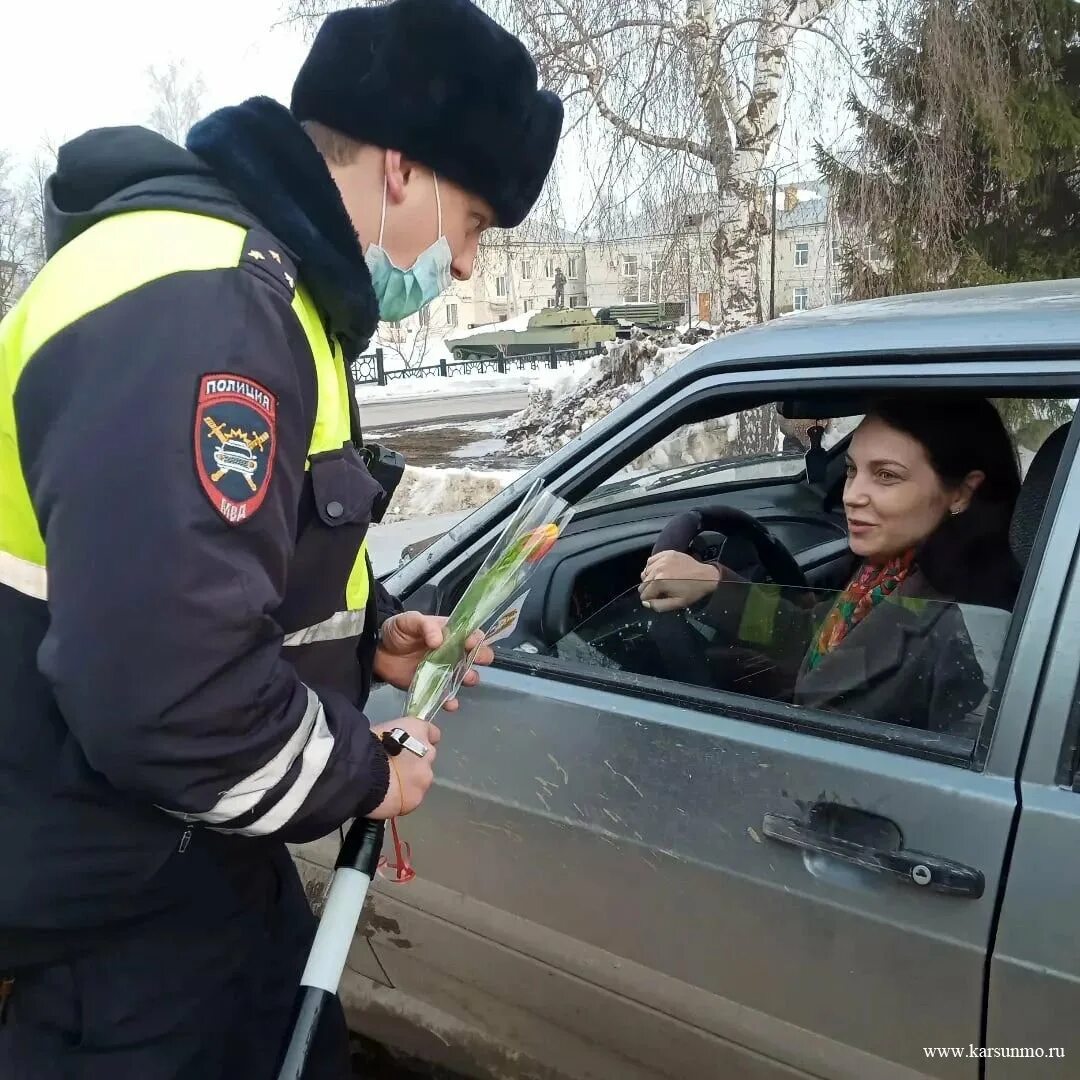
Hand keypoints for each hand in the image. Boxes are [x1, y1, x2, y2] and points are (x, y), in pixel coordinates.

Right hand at [368, 717, 440, 817]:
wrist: (358, 772)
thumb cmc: (364, 746)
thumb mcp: (380, 730)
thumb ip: (394, 736)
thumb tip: (391, 744)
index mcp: (418, 730)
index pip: (432, 733)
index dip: (420, 740)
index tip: (412, 746)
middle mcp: (428, 753)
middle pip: (426, 759)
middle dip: (413, 763)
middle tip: (394, 768)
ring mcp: (424, 779)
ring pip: (420, 781)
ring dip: (409, 782)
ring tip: (388, 786)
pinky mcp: (416, 800)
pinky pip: (410, 799)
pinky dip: (401, 799)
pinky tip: (386, 799)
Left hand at [374, 612, 493, 710]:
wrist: (377, 653)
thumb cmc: (397, 632)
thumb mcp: (409, 621)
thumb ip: (425, 626)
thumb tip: (439, 640)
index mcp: (449, 633)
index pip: (471, 633)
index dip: (476, 638)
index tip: (471, 643)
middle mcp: (452, 651)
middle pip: (476, 655)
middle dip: (481, 657)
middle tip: (475, 661)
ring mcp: (445, 670)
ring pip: (466, 675)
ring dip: (470, 678)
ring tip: (465, 679)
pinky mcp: (434, 687)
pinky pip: (447, 695)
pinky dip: (451, 701)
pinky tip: (450, 703)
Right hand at [639, 551, 722, 612]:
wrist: (706, 576)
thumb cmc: (693, 591)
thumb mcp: (677, 603)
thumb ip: (659, 606)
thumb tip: (646, 603)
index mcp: (659, 582)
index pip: (644, 594)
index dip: (650, 599)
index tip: (658, 599)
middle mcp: (657, 569)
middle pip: (643, 583)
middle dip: (650, 589)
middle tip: (661, 591)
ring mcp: (661, 559)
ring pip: (645, 572)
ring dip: (650, 578)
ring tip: (662, 581)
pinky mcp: (666, 553)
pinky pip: (650, 561)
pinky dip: (653, 567)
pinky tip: (661, 571)